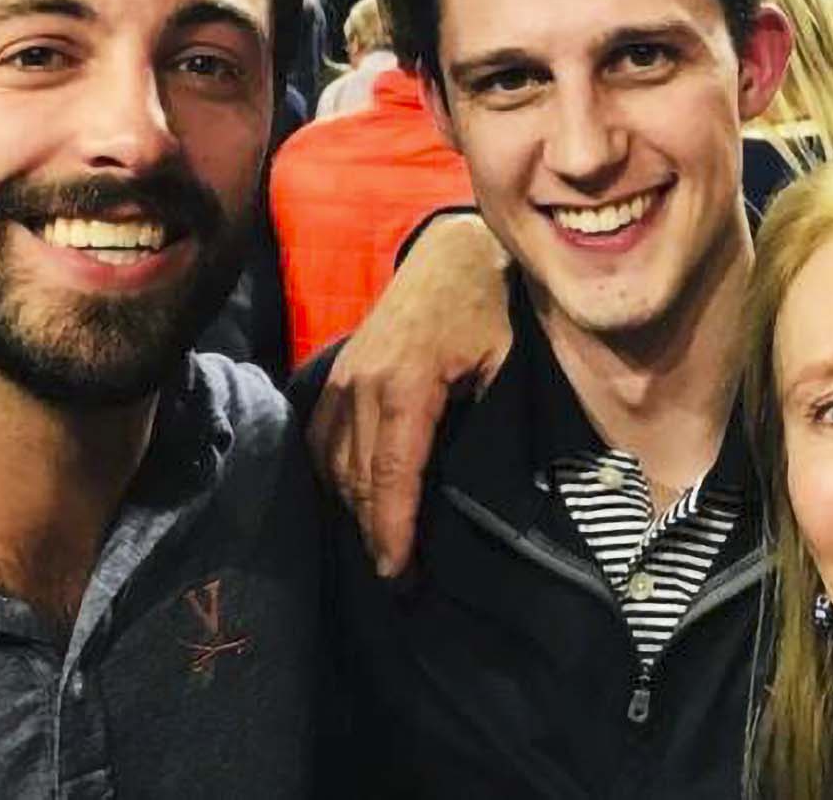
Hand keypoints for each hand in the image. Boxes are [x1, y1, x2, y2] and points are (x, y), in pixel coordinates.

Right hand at [308, 213, 512, 576]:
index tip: (399, 574)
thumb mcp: (510, 359)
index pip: (391, 473)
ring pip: (335, 463)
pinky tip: (355, 503)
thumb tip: (488, 483)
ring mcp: (343, 376)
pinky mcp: (337, 372)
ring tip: (384, 549)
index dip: (392, 529)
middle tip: (400, 579)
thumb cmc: (492, 305)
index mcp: (405, 382)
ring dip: (356, 509)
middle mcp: (361, 382)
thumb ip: (493, 417)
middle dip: (376, 532)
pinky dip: (335, 475)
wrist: (456, 252)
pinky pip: (321, 437)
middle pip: (359, 477)